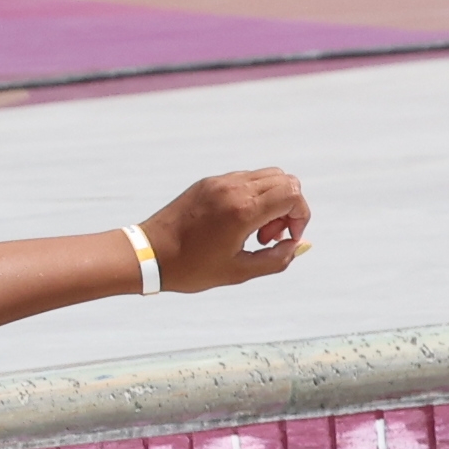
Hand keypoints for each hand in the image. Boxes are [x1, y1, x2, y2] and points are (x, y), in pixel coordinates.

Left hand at [144, 167, 310, 291]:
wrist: (148, 255)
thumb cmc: (191, 268)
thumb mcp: (239, 272)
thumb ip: (276, 259)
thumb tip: (298, 245)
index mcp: (242, 210)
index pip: (293, 194)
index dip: (300, 217)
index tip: (284, 239)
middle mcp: (233, 188)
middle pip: (285, 181)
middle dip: (288, 209)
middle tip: (266, 237)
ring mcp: (219, 182)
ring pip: (266, 177)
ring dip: (271, 202)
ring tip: (252, 231)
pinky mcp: (207, 182)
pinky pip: (244, 180)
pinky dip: (253, 198)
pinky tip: (236, 224)